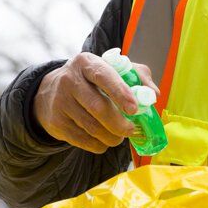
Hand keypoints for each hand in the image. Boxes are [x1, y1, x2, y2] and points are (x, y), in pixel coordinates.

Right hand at [34, 52, 159, 153]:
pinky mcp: (55, 121)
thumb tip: (154, 94)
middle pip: (97, 106)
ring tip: (120, 136)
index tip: (134, 109)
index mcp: (87, 62)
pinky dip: (98, 144)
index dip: (120, 93)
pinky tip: (105, 141)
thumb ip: (138, 77)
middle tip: (132, 130)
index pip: (104, 76)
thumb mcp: (113, 69)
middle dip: (119, 123)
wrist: (53, 90)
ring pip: (90, 127)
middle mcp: (69, 80)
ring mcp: (60, 101)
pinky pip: (81, 139)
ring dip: (111, 137)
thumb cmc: (94, 79)